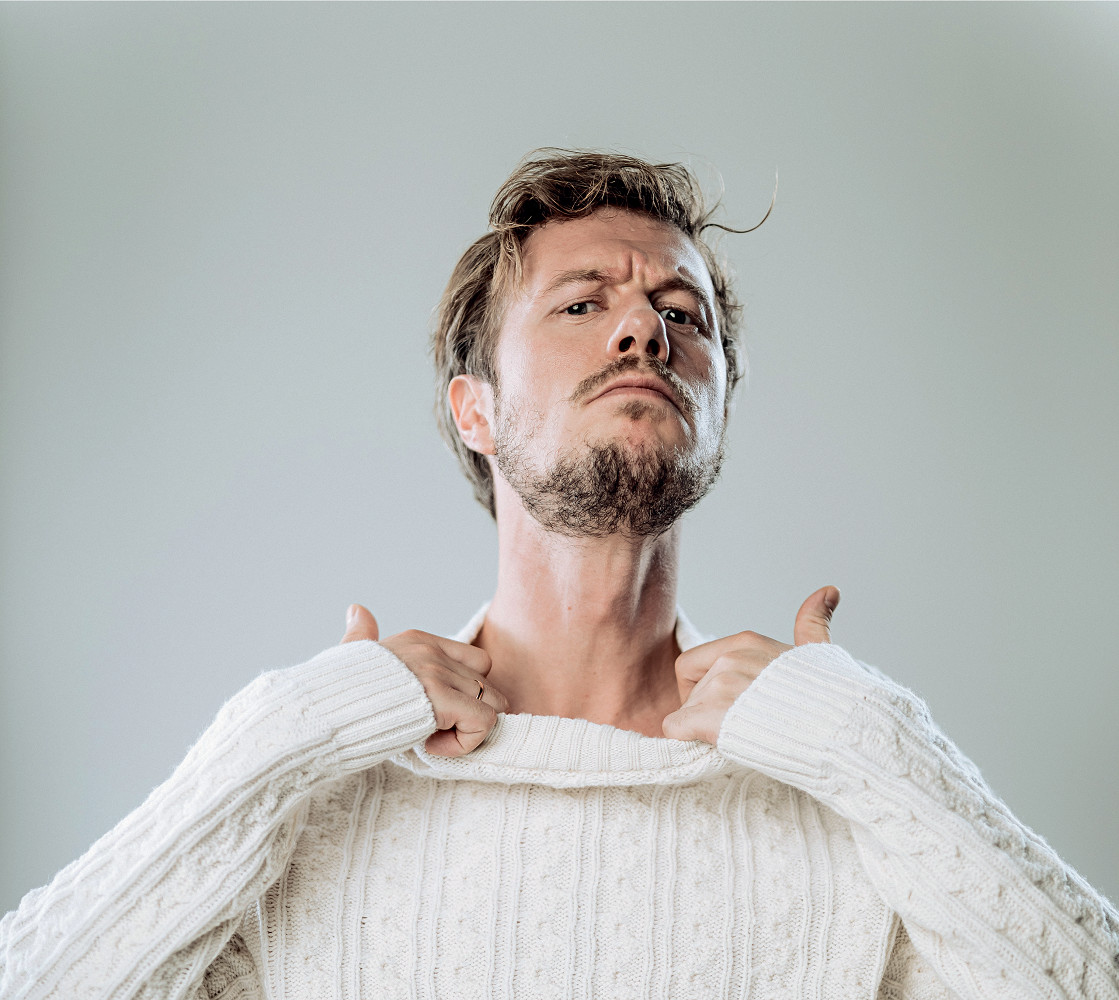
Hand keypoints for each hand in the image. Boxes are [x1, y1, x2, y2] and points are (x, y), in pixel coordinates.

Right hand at [341, 604, 507, 756]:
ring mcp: (437, 673)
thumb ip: (362, 635)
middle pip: (489, 686)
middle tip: (434, 731)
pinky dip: (464, 744)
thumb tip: (356, 610)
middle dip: (470, 715)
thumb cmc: (330, 693)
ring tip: (430, 739)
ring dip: (466, 731)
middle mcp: (432, 651)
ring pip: (492, 705)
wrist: (315, 715)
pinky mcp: (440, 699)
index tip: (436, 712)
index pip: (479, 661)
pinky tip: (429, 746)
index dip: (467, 692)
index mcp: (418, 640)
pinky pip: (484, 723)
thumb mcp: (351, 656)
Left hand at [661, 586, 838, 743]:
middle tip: (742, 724)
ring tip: (744, 735)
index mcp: (747, 642)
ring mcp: (721, 686)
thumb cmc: (833, 700)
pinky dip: (688, 740)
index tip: (731, 704)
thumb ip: (813, 624)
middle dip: (707, 710)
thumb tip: (829, 590)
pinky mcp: (713, 716)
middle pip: (690, 690)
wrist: (845, 733)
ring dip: (706, 729)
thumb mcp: (820, 655)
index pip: (692, 662)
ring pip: (686, 712)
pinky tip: (717, 744)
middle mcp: (730, 658)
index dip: (704, 686)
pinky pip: (675, 728)